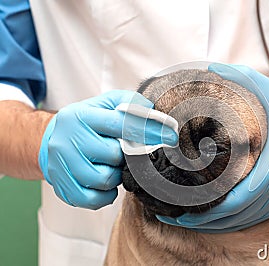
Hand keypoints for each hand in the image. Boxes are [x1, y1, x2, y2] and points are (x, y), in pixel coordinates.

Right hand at [38, 90, 177, 209]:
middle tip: (124, 153)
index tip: (170, 137)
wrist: (50, 140)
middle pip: (113, 155)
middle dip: (126, 156)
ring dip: (116, 176)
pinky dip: (106, 195)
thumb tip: (152, 109)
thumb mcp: (104, 104)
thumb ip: (129, 103)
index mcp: (81, 116)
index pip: (119, 124)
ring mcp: (62, 165)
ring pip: (104, 179)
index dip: (148, 131)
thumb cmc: (86, 123)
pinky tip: (107, 185)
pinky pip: (92, 199)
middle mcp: (68, 139)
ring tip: (112, 166)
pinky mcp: (62, 186)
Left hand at [157, 63, 268, 231]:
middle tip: (169, 214)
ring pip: (239, 223)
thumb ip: (242, 79)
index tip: (178, 209)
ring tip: (182, 219)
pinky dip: (227, 222)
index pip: (233, 201)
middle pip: (231, 218)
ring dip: (210, 225)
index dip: (204, 210)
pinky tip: (210, 218)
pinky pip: (249, 219)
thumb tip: (211, 69)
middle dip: (199, 221)